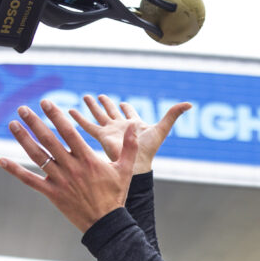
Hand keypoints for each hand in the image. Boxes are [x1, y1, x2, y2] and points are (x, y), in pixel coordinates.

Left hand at [0, 99, 139, 232]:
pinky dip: (15, 170)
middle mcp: (71, 167)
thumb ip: (129, 147)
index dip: (56, 116)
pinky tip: (1, 160)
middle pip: (49, 140)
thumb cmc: (115, 195)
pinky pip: (30, 180)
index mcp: (87, 159)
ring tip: (13, 124)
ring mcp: (59, 180)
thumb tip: (134, 127)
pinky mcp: (51, 193)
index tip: (46, 103)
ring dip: (24, 139)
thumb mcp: (125, 169)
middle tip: (23, 108)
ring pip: (38, 156)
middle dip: (35, 122)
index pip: (68, 132)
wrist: (106, 223)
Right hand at [69, 95, 189, 172]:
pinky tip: (69, 111)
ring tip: (85, 97)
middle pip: (112, 112)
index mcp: (134, 125)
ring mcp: (110, 131)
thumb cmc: (150, 149)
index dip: (127, 108)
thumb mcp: (162, 128)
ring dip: (92, 107)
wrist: (137, 164)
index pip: (129, 113)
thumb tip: (190, 103)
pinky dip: (79, 118)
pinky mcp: (101, 136)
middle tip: (99, 96)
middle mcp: (121, 127)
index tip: (123, 103)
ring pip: (99, 116)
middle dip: (106, 104)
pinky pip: (88, 125)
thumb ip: (173, 114)